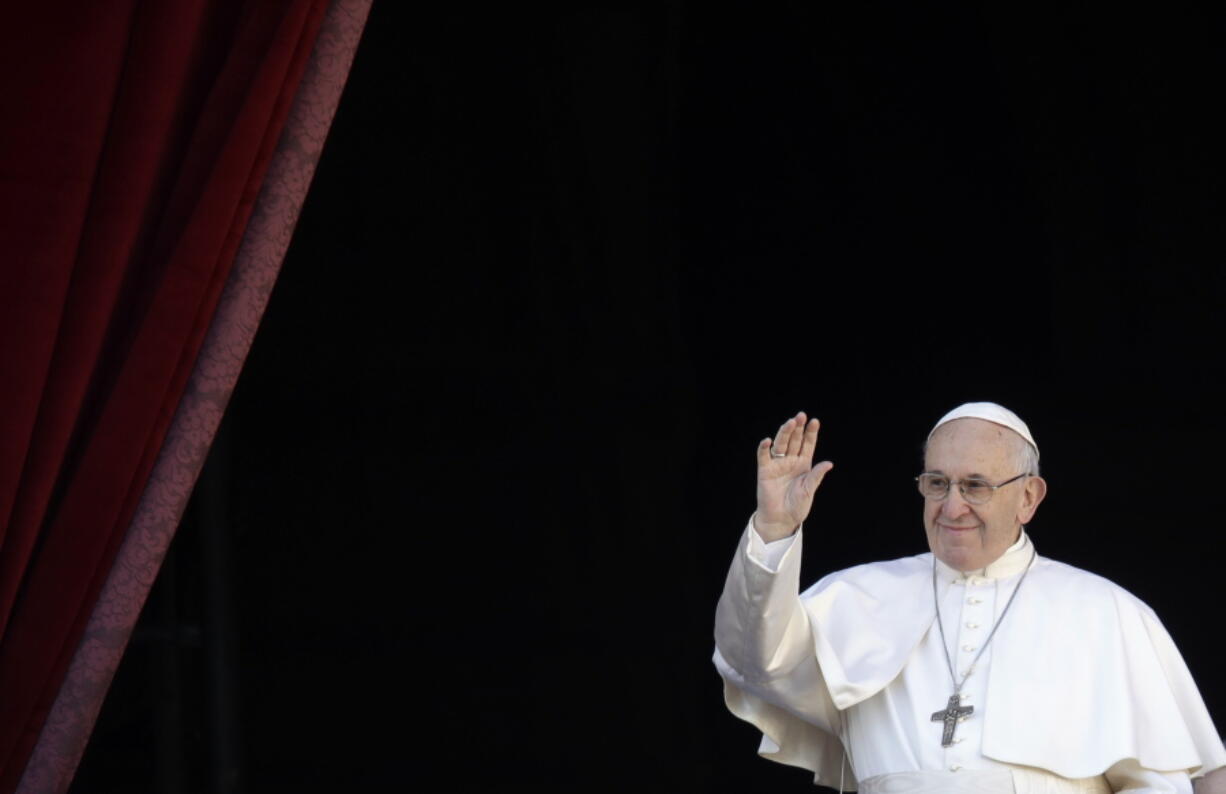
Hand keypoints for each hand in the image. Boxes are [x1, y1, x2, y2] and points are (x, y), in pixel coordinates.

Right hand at [754, 412, 833, 540]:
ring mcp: (777, 464)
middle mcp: (791, 461)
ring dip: (784, 433)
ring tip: (790, 423)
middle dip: (798, 428)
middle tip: (801, 416)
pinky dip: (764, 448)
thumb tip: (829, 463)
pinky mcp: (765, 470)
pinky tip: (768, 441)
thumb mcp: (809, 490)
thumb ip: (816, 476)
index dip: (811, 433)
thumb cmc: (797, 506)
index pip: (807, 444)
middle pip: (794, 440)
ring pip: (781, 444)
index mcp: (804, 464)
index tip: (815, 421)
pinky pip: (764, 456)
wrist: (781, 519)